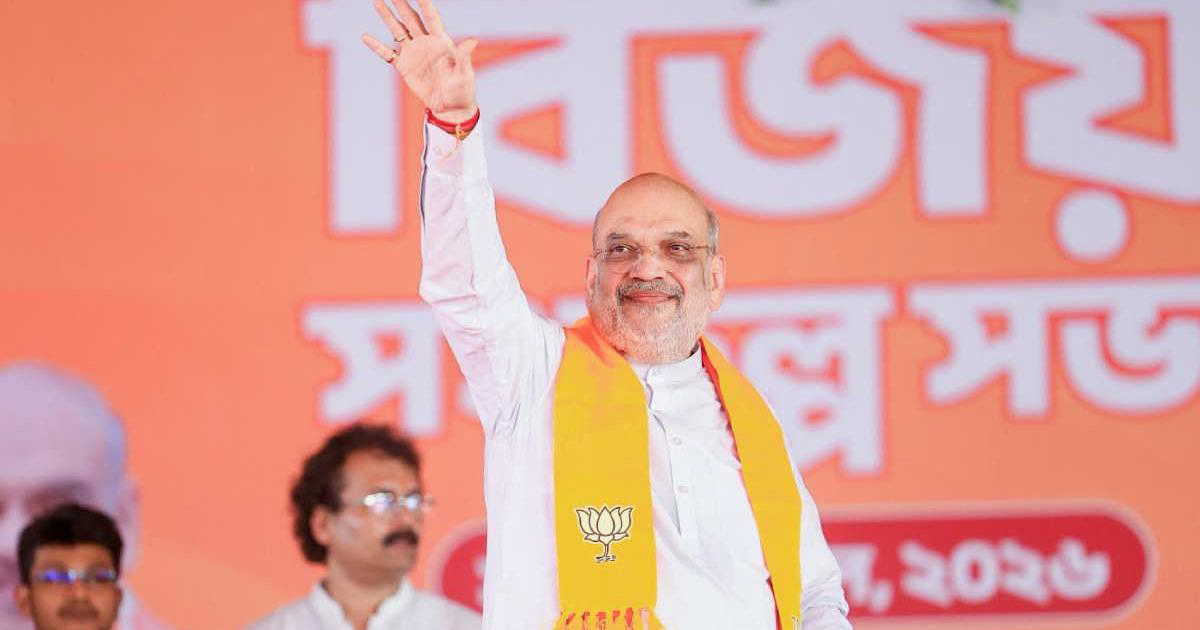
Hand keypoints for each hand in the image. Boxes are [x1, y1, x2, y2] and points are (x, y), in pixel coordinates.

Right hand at [362, 0, 478, 122]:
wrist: (450, 107)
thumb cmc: (462, 90)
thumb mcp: (464, 73)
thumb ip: (464, 56)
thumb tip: (472, 41)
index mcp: (441, 41)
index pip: (431, 17)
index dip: (424, 3)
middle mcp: (425, 43)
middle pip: (411, 18)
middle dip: (401, 4)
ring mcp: (413, 53)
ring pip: (397, 30)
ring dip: (387, 16)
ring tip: (377, 1)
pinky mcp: (404, 66)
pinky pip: (388, 54)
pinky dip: (377, 46)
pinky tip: (366, 37)